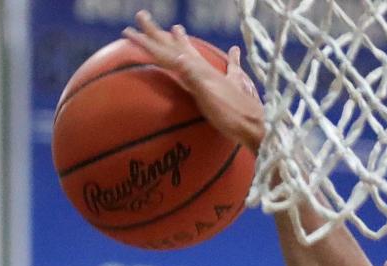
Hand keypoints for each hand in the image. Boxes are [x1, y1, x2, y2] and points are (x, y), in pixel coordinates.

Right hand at [124, 11, 263, 152]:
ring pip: (197, 54)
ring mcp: (221, 77)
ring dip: (184, 41)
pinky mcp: (235, 88)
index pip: (166, 53)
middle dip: (158, 34)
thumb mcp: (208, 97)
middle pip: (177, 47)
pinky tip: (234, 49)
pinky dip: (231, 58)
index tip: (127, 31)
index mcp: (197, 71)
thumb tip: (178, 57)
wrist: (258, 129)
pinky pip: (231, 68)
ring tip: (176, 27)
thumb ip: (194, 77)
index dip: (147, 43)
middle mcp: (207, 70)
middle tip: (142, 16)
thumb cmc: (232, 118)